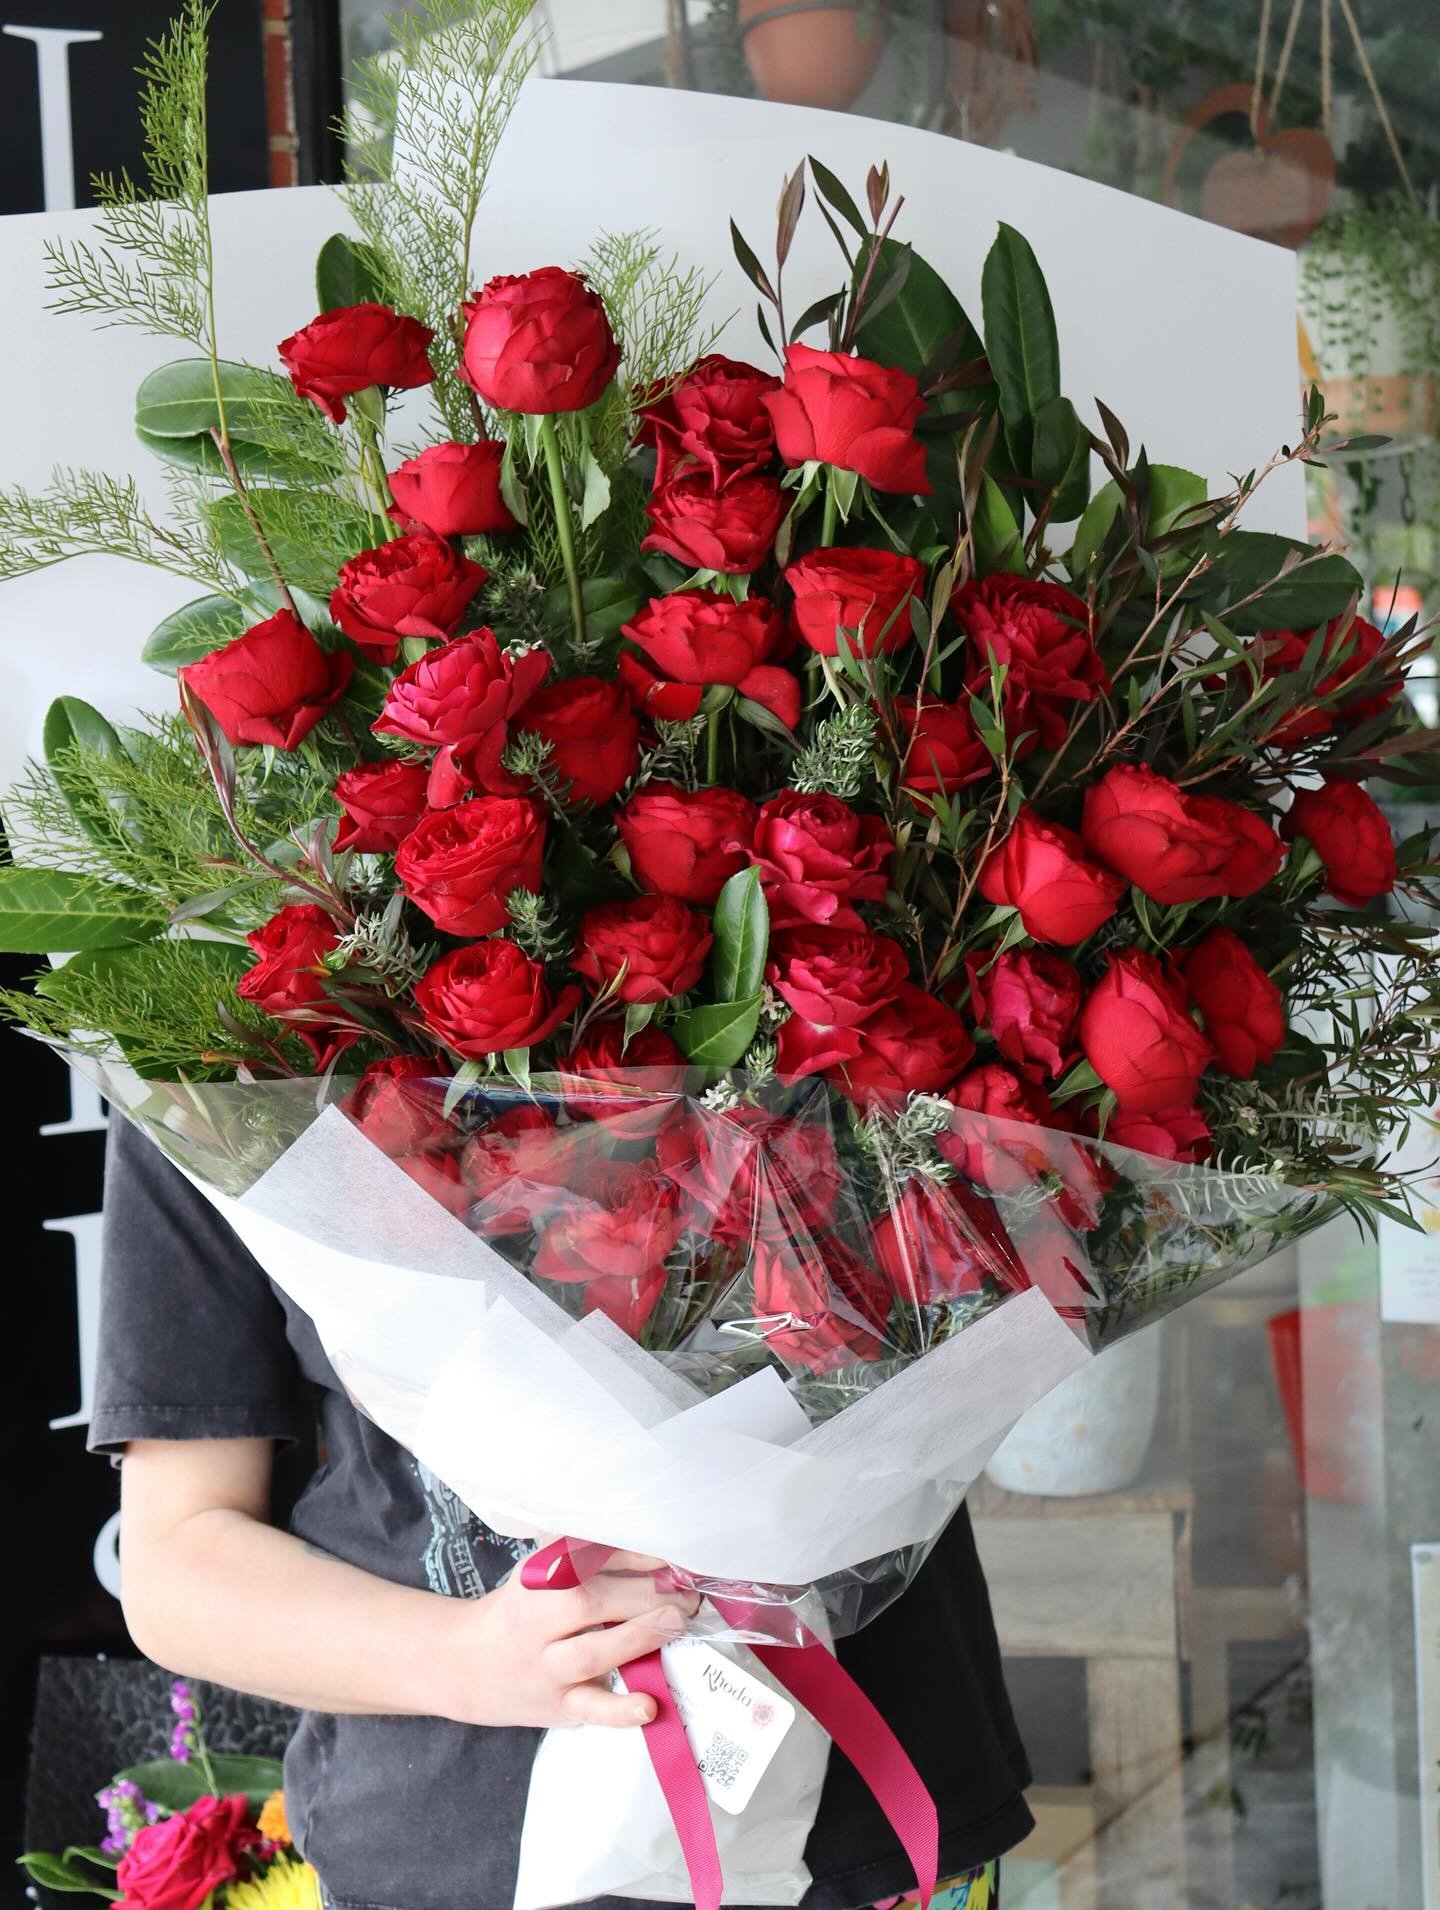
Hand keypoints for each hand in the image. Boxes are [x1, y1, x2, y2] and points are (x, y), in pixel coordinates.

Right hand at [431, 1549, 699, 1728]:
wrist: (464, 1667)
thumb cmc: (517, 1613)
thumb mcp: (536, 1575)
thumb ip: (581, 1556)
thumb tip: (644, 1544)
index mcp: (534, 1582)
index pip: (584, 1561)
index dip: (630, 1556)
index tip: (668, 1557)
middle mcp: (535, 1623)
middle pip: (588, 1604)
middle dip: (642, 1595)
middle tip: (685, 1592)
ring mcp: (546, 1668)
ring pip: (590, 1653)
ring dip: (638, 1637)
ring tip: (676, 1623)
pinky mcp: (558, 1706)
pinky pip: (590, 1709)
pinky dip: (620, 1709)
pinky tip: (649, 1704)